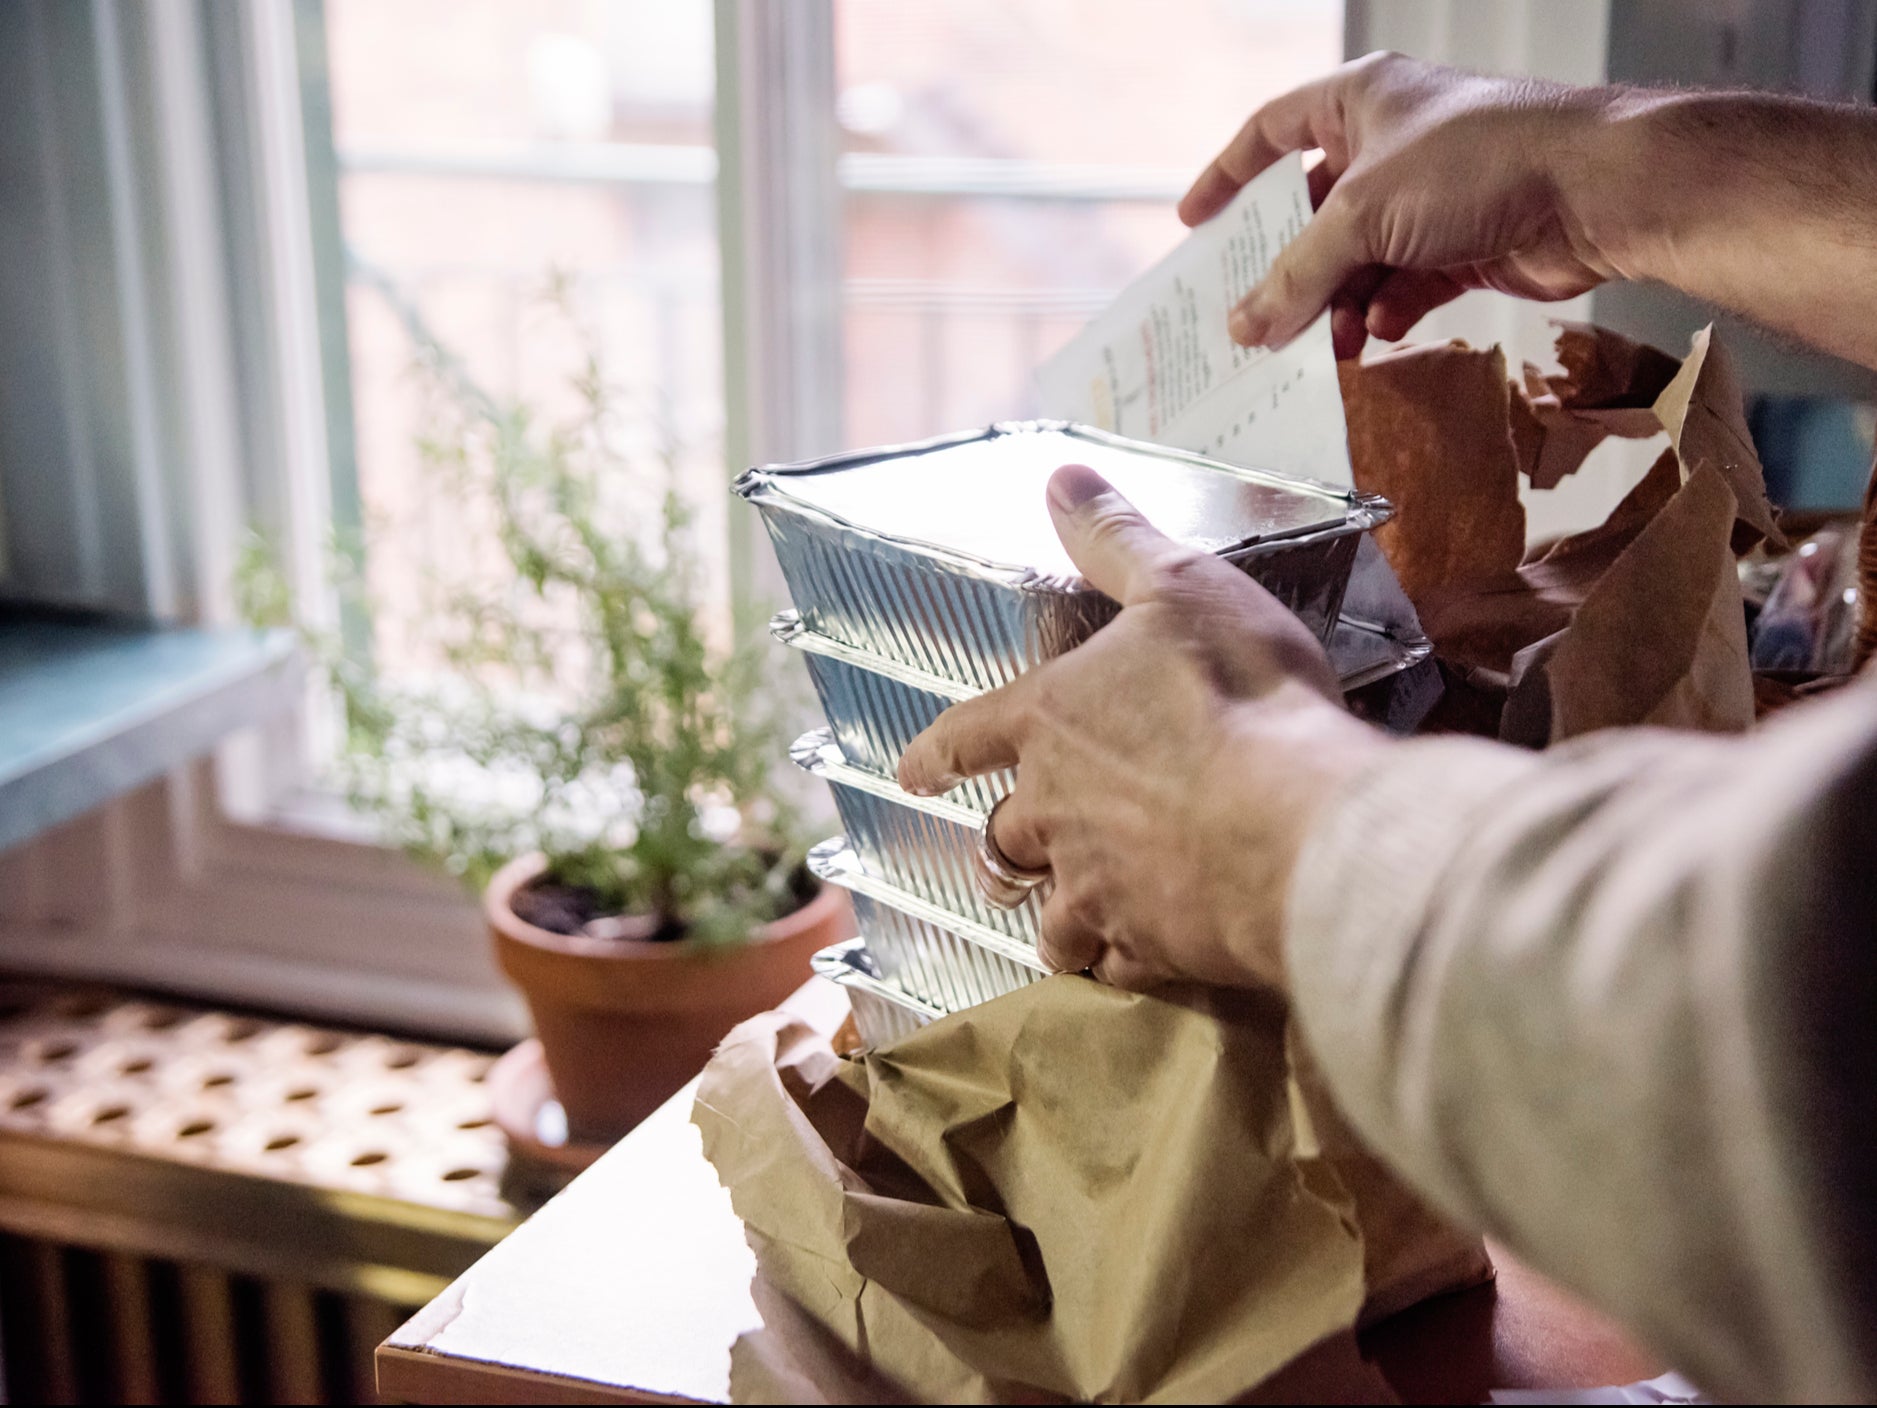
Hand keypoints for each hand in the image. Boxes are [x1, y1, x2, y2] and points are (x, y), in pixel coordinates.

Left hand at [896, 465, 1388, 993]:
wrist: (1296, 824)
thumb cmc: (1238, 694)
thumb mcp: (1180, 588)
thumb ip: (1115, 539)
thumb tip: (1061, 476)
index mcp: (1047, 722)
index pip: (966, 735)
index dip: (936, 752)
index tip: (912, 774)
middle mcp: (1052, 812)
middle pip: (1005, 837)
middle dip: (1010, 843)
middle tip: (1017, 851)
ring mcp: (1094, 888)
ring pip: (1050, 916)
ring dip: (1057, 915)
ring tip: (1073, 920)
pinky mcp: (1146, 947)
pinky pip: (1113, 966)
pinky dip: (1120, 961)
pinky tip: (1141, 958)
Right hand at [1182, 52, 1621, 358]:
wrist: (1593, 191)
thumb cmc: (1480, 161)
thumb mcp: (1363, 215)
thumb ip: (1296, 275)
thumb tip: (1245, 326)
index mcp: (1359, 100)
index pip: (1271, 132)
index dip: (1227, 176)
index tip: (1195, 223)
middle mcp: (1391, 143)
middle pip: (1313, 213)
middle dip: (1288, 269)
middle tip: (1253, 316)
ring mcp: (1429, 196)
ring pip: (1357, 259)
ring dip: (1336, 304)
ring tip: (1322, 344)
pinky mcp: (1463, 244)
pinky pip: (1401, 285)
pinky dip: (1384, 311)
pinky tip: (1376, 332)